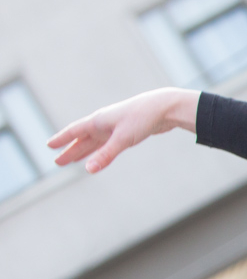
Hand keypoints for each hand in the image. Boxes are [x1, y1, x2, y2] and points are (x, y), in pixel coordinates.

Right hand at [49, 88, 199, 172]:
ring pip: (95, 141)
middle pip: (83, 139)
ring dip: (84, 151)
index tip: (49, 146)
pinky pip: (108, 143)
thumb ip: (105, 155)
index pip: (74, 131)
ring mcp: (116, 126)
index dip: (62, 139)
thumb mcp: (122, 139)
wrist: (165, 108)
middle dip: (70, 150)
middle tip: (58, 162)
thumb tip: (88, 170)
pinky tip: (99, 153)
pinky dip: (100, 150)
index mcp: (98, 121)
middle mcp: (104, 123)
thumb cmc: (142, 119)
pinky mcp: (128, 131)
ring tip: (74, 160)